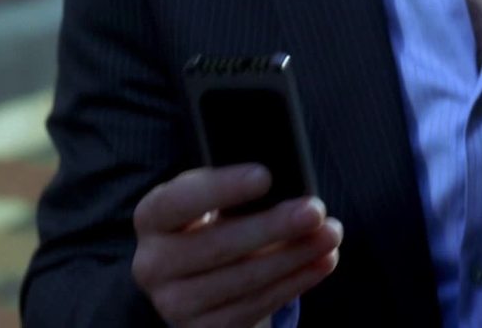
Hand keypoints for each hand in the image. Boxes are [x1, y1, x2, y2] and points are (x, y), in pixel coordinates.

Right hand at [132, 163, 342, 327]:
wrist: (203, 277)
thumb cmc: (216, 221)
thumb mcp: (214, 199)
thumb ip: (236, 188)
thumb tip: (286, 182)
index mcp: (151, 217)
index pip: (178, 201)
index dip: (221, 188)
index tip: (265, 176)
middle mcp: (152, 263)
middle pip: (217, 246)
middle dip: (273, 226)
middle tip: (315, 210)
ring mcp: (174, 303)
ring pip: (242, 280)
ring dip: (294, 256)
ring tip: (330, 235)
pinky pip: (255, 305)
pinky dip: (294, 282)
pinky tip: (321, 262)